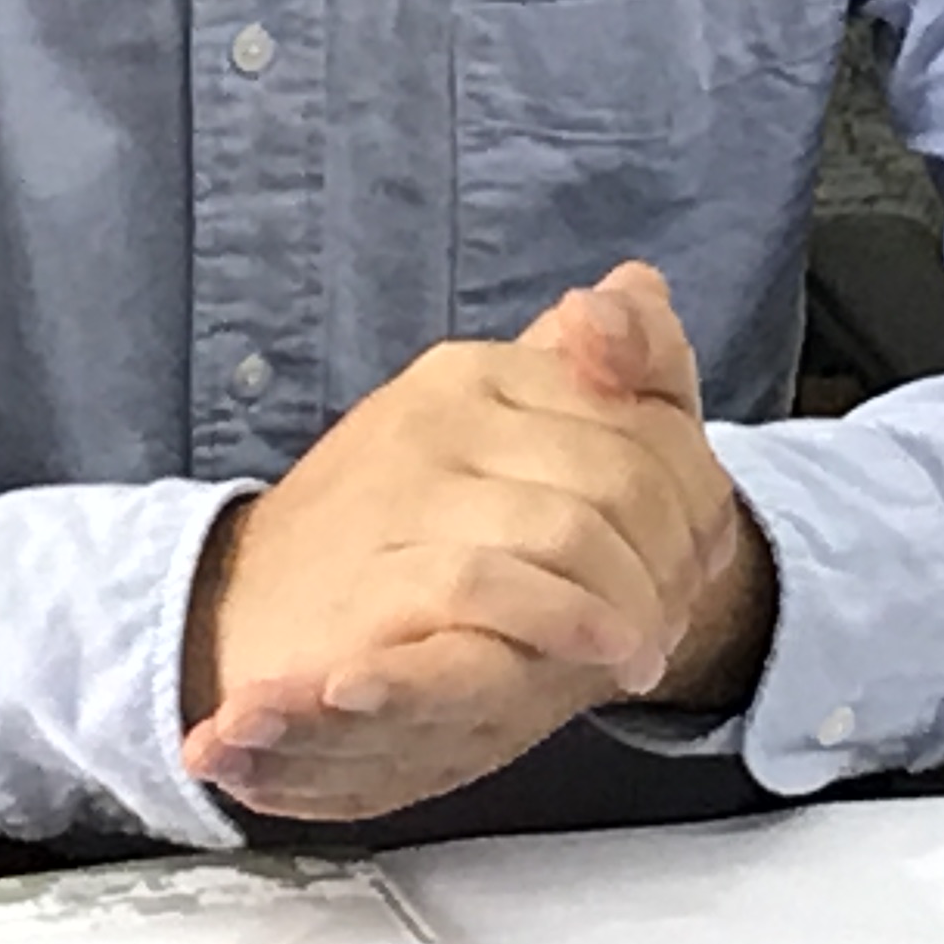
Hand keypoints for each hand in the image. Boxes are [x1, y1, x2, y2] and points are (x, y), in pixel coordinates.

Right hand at [181, 262, 771, 819]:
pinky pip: (493, 588)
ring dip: (628, 605)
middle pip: (621, 474)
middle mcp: (441, 413)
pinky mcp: (371, 578)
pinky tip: (596, 659)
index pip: (641, 414)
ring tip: (638, 652)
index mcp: (479, 373)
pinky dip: (566, 626)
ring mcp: (401, 491)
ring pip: (568, 528)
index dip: (695, 498)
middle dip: (671, 560)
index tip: (698, 561)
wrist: (245, 618)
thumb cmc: (393, 545)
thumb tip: (637, 283)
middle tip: (675, 618)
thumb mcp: (503, 457)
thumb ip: (587, 373)